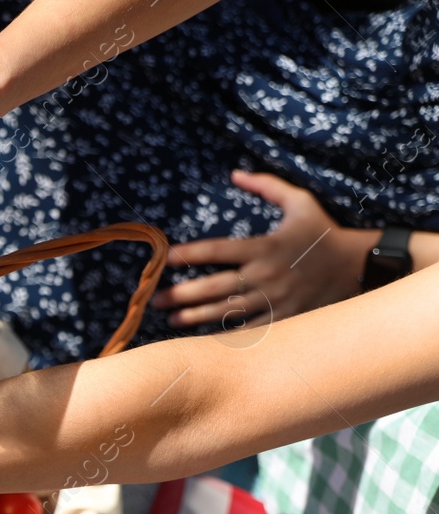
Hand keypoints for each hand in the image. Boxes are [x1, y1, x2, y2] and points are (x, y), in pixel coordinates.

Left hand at [153, 170, 378, 327]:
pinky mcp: (283, 319)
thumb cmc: (322, 232)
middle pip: (215, 287)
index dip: (190, 254)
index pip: (218, 250)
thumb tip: (236, 172)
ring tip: (171, 319)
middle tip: (156, 299)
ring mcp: (274, 300)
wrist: (357, 266)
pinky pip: (249, 331)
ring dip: (195, 317)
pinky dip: (225, 337)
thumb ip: (268, 186)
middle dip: (182, 294)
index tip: (165, 258)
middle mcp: (266, 275)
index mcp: (265, 247)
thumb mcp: (300, 202)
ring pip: (227, 312)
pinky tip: (202, 341)